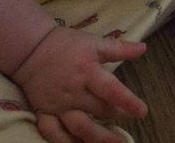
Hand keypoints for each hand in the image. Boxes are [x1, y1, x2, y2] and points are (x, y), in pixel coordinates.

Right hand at [12, 27, 146, 142]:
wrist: (31, 49)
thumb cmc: (67, 44)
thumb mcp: (94, 42)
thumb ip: (119, 48)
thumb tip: (143, 49)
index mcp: (87, 72)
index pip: (110, 90)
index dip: (127, 102)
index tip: (142, 112)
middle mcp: (74, 92)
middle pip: (98, 111)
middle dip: (117, 119)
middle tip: (132, 123)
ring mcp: (58, 106)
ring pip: (78, 129)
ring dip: (97, 139)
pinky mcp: (44, 114)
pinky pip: (54, 135)